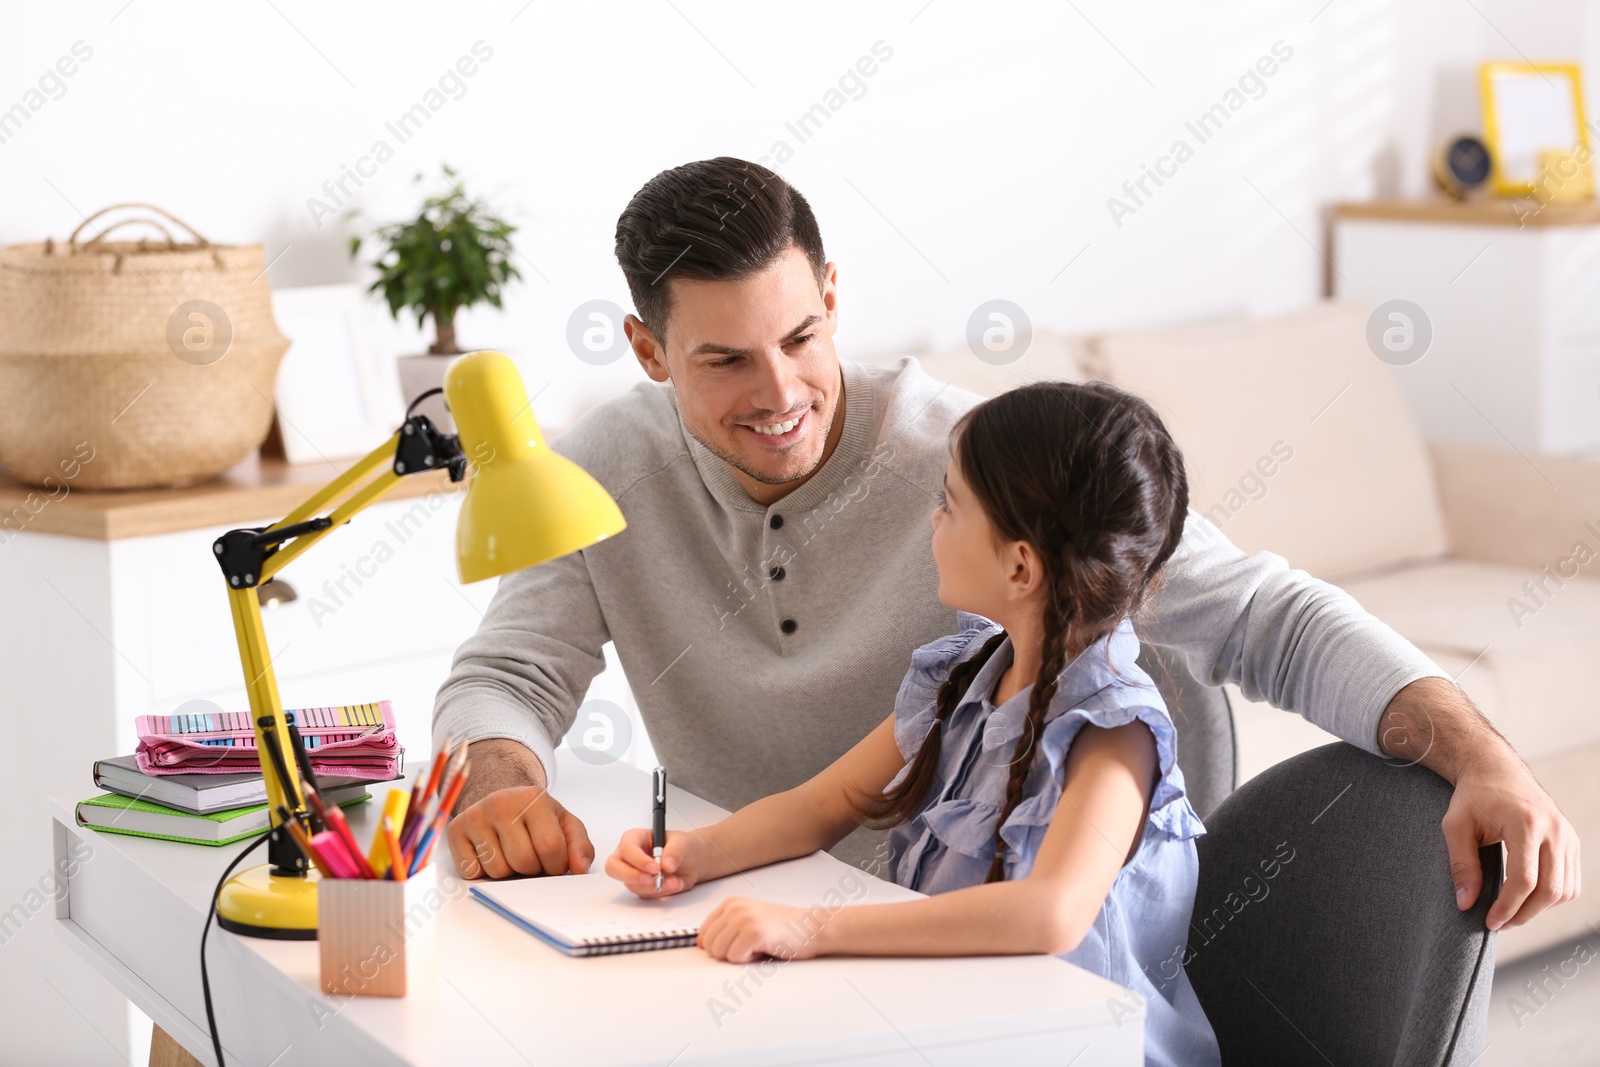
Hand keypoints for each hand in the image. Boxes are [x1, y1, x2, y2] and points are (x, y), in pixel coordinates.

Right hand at [447, 784, 593, 879]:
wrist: (500, 802)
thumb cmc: (534, 818)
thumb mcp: (564, 824)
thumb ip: (579, 845)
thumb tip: (580, 869)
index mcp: (534, 798)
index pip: (550, 847)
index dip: (556, 865)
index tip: (553, 862)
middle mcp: (501, 803)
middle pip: (523, 861)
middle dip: (532, 870)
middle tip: (531, 857)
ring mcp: (475, 816)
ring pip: (498, 871)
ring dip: (509, 872)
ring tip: (510, 853)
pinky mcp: (456, 831)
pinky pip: (473, 872)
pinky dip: (484, 873)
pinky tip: (491, 855)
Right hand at [605, 828, 704, 897]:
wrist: (692, 862)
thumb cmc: (682, 847)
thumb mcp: (682, 843)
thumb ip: (675, 851)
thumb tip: (666, 864)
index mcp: (635, 838)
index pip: (626, 849)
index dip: (638, 860)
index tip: (655, 868)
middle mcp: (629, 856)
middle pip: (613, 868)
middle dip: (632, 876)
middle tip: (652, 879)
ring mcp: (633, 873)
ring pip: (631, 885)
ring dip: (653, 887)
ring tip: (675, 881)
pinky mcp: (641, 887)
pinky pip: (644, 894)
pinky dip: (660, 892)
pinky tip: (674, 884)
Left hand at [697, 897, 825, 963]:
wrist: (811, 927)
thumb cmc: (783, 928)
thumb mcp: (748, 921)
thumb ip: (725, 929)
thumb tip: (701, 944)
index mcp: (731, 903)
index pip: (703, 932)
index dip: (717, 946)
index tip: (735, 946)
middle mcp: (735, 907)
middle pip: (709, 944)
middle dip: (728, 952)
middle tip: (751, 946)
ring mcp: (744, 918)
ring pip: (720, 953)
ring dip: (739, 957)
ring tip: (758, 946)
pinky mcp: (754, 932)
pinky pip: (735, 958)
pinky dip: (749, 960)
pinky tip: (764, 948)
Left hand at [1442, 753, 1580, 929]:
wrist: (1495, 768)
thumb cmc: (1473, 796)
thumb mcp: (1455, 826)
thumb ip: (1461, 865)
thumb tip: (1466, 904)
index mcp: (1526, 823)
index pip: (1524, 880)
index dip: (1507, 907)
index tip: (1489, 922)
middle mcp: (1554, 829)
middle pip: (1550, 890)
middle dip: (1524, 914)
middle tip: (1499, 924)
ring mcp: (1567, 834)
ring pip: (1565, 889)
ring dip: (1540, 909)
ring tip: (1511, 912)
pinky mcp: (1571, 839)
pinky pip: (1571, 880)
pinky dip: (1553, 896)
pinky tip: (1528, 897)